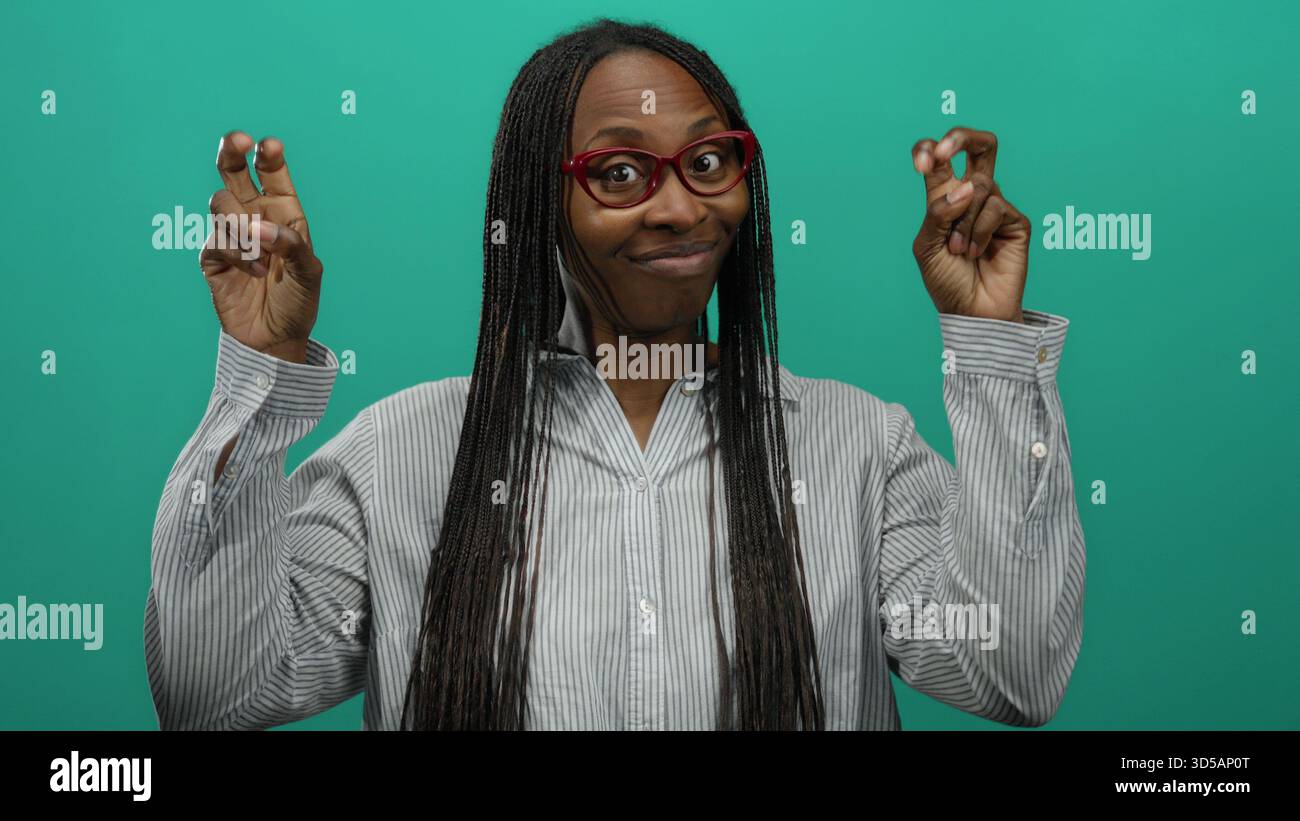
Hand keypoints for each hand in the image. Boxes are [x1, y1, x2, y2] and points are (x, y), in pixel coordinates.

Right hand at [199, 131, 322, 361]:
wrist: (275, 339)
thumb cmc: (298, 303)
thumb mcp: (309, 273)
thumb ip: (292, 244)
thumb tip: (261, 227)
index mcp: (283, 213)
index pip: (272, 174)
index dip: (269, 157)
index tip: (269, 145)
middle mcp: (255, 217)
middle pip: (233, 172)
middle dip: (231, 152)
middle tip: (236, 141)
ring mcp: (231, 235)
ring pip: (221, 203)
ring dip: (241, 224)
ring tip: (261, 255)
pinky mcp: (212, 256)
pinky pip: (215, 239)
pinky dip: (235, 254)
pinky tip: (252, 272)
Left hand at [910, 127, 1029, 322]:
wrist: (970, 311)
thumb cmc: (946, 281)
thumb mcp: (926, 246)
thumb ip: (937, 213)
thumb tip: (964, 188)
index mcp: (944, 197)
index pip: (939, 159)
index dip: (930, 150)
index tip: (922, 162)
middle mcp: (971, 196)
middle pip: (979, 146)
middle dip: (961, 137)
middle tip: (944, 150)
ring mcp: (996, 207)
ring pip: (979, 186)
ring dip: (962, 220)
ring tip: (959, 250)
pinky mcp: (1016, 221)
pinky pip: (995, 207)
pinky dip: (979, 230)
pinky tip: (977, 252)